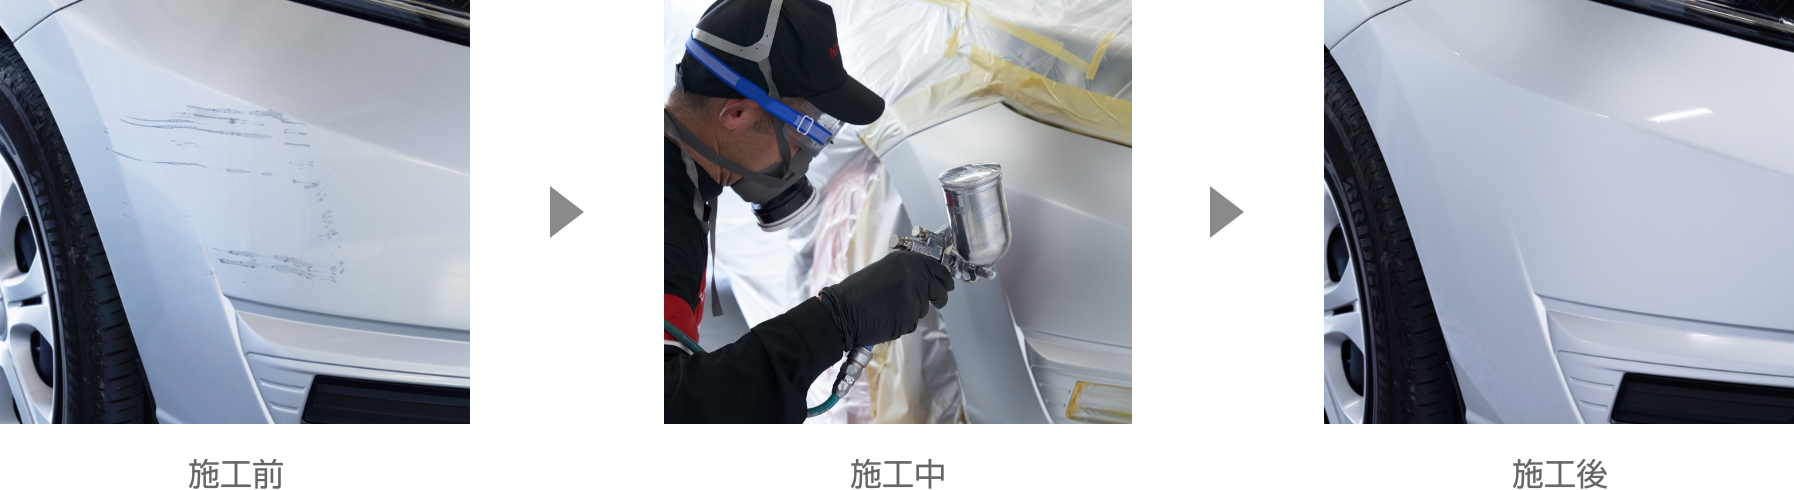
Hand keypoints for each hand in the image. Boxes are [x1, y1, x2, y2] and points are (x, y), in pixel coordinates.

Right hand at [817, 250, 953, 351]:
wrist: (842, 311)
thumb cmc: (857, 293)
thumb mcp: (885, 270)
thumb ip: (907, 273)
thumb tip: (925, 279)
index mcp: (907, 261)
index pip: (938, 269)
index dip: (944, 279)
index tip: (947, 284)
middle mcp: (914, 276)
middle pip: (938, 289)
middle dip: (939, 297)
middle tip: (937, 300)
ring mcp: (913, 296)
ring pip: (924, 308)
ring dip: (913, 311)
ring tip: (890, 308)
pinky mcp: (909, 316)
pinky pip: (913, 322)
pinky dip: (903, 323)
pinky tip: (887, 317)